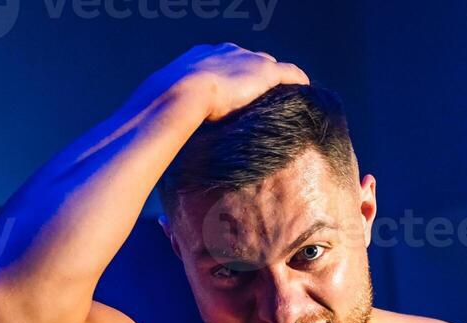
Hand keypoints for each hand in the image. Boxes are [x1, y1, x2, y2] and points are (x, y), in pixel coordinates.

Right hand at [161, 43, 309, 120]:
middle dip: (255, 75)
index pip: (223, 62)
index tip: (234, 94)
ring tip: (282, 97)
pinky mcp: (264, 72)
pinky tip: (304, 92)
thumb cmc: (163, 105)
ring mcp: (246, 59)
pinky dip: (296, 81)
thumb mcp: (165, 104)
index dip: (230, 78)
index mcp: (200, 56)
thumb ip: (172, 110)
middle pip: (249, 61)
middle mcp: (226, 51)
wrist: (177, 94)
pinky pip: (289, 74)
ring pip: (269, 66)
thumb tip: (162, 129)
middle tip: (260, 97)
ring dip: (275, 80)